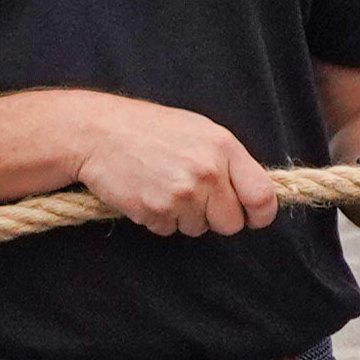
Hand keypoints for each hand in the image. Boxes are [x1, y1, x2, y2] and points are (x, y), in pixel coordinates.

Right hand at [68, 97, 279, 240]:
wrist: (97, 132)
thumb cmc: (150, 129)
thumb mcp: (200, 131)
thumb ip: (230, 162)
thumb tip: (254, 195)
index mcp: (224, 148)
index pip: (262, 197)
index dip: (261, 214)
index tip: (253, 218)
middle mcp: (207, 172)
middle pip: (231, 223)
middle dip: (216, 217)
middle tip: (195, 197)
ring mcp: (181, 194)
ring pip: (198, 229)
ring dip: (184, 217)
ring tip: (164, 186)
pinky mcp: (154, 210)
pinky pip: (168, 230)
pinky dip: (159, 219)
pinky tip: (147, 192)